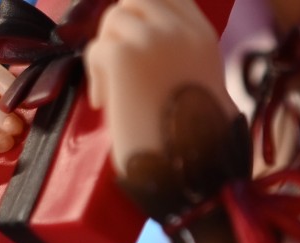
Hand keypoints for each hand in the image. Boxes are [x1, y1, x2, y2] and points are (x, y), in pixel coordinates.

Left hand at [86, 0, 230, 171]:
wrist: (188, 169)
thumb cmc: (196, 139)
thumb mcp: (200, 80)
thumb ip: (179, 49)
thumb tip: (138, 24)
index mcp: (203, 36)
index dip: (144, 8)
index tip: (133, 34)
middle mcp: (181, 30)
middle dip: (121, 26)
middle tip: (120, 63)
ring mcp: (153, 38)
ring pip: (112, 21)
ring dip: (108, 54)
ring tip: (119, 92)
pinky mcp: (124, 55)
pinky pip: (96, 50)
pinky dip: (97, 78)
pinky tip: (107, 104)